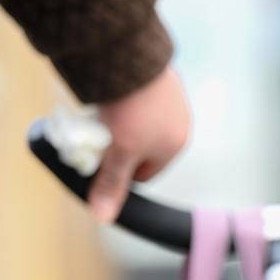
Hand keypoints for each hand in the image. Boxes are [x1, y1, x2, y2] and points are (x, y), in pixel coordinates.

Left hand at [88, 66, 189, 223]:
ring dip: (123, 124)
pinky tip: (111, 96)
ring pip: (141, 124)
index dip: (121, 172)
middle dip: (122, 148)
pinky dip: (126, 102)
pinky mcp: (160, 79)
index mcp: (175, 147)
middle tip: (98, 138)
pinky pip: (141, 100)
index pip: (146, 174)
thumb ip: (112, 185)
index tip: (102, 164)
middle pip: (144, 149)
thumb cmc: (131, 112)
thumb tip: (103, 219)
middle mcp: (180, 125)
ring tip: (103, 115)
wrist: (132, 60)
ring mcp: (173, 100)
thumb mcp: (118, 154)